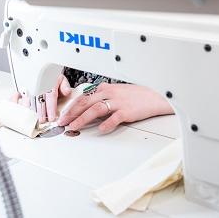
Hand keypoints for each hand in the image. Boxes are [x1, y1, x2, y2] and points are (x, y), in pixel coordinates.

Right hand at [11, 74, 72, 122]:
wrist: (41, 67)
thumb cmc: (50, 76)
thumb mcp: (61, 78)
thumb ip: (64, 85)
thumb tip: (67, 91)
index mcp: (49, 81)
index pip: (51, 96)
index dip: (51, 108)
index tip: (52, 117)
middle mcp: (38, 84)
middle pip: (39, 100)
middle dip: (40, 112)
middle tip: (42, 121)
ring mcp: (29, 86)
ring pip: (28, 99)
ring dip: (30, 110)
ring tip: (32, 119)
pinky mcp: (21, 88)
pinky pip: (17, 96)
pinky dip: (17, 103)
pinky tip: (21, 110)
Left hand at [57, 83, 172, 133]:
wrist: (155, 95)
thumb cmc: (136, 95)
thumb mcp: (116, 92)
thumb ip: (102, 98)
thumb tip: (88, 108)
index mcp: (105, 88)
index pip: (83, 97)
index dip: (71, 107)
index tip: (63, 116)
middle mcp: (109, 93)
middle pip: (85, 103)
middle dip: (71, 113)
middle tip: (62, 122)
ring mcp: (118, 102)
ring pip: (95, 109)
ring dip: (82, 119)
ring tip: (74, 127)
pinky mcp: (127, 111)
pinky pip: (114, 117)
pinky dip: (106, 123)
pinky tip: (100, 129)